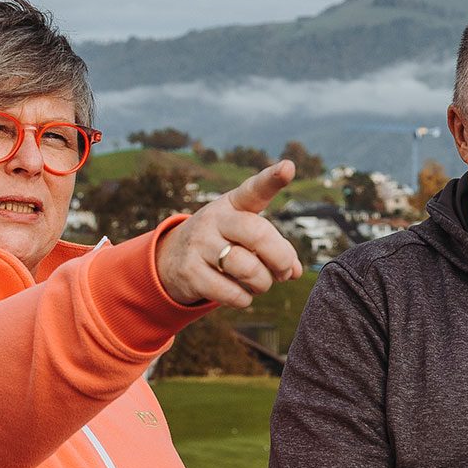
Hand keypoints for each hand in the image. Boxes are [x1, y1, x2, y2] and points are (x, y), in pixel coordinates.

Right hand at [157, 161, 302, 307]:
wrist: (171, 259)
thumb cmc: (222, 243)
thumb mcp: (244, 235)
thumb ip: (274, 247)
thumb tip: (295, 271)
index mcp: (234, 204)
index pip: (255, 189)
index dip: (272, 179)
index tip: (288, 168)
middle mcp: (215, 219)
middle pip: (259, 235)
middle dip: (281, 259)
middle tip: (284, 273)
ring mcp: (200, 245)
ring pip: (247, 268)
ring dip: (263, 284)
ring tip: (260, 285)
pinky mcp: (190, 272)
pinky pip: (230, 292)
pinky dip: (244, 299)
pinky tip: (242, 295)